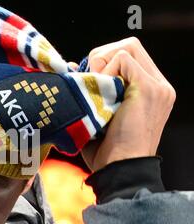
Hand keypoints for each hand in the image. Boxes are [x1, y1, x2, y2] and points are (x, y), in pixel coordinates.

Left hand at [78, 37, 175, 171]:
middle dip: (100, 58)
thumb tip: (72, 66)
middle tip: (88, 82)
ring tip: (95, 91)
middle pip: (128, 46)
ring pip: (125, 48)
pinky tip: (100, 95)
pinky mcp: (148, 87)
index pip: (128, 56)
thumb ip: (94, 89)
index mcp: (150, 91)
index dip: (103, 62)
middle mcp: (159, 85)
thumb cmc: (106, 151)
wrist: (119, 169)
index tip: (87, 81)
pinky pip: (122, 59)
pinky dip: (105, 72)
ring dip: (101, 65)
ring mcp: (157, 85)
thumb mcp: (101, 115)